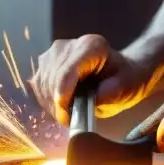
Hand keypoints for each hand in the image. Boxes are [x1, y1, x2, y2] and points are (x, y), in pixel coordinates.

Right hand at [30, 34, 154, 126]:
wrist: (117, 73)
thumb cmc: (123, 79)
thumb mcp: (125, 87)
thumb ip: (109, 92)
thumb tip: (86, 102)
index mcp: (91, 46)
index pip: (67, 72)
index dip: (63, 96)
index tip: (65, 116)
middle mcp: (68, 45)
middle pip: (52, 81)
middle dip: (59, 105)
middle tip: (73, 118)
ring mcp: (53, 54)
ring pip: (42, 85)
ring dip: (53, 104)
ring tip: (71, 111)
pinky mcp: (44, 64)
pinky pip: (38, 87)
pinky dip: (48, 101)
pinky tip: (63, 105)